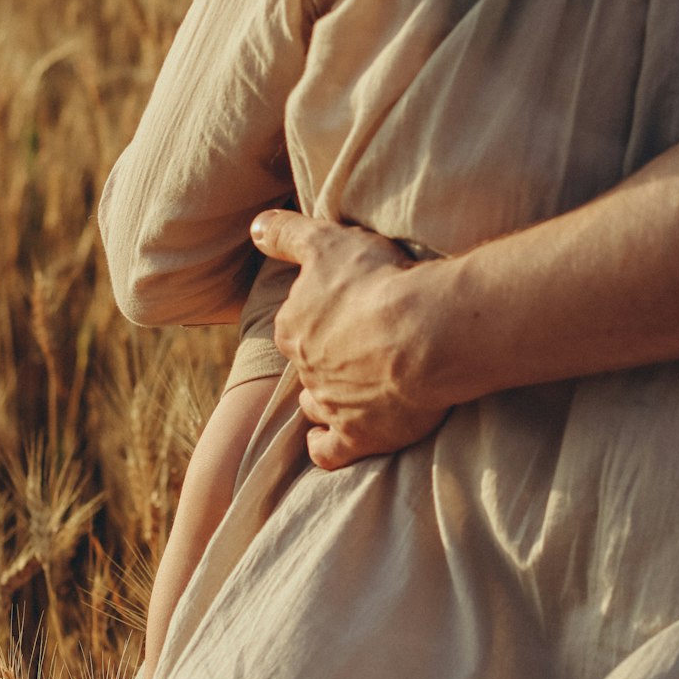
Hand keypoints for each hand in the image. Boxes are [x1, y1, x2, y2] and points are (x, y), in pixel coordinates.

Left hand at [249, 211, 449, 469]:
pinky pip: (329, 451)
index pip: (294, 325)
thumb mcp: (326, 241)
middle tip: (356, 346)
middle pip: (308, 365)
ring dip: (324, 399)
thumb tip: (255, 227)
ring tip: (347, 390)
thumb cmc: (377, 281)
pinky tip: (330, 440)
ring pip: (315, 405)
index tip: (338, 312)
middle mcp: (305, 369)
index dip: (314, 319)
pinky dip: (325, 447)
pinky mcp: (359, 436)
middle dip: (324, 359)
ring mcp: (330, 405)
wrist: (423, 332)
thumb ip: (287, 234)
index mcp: (293, 325)